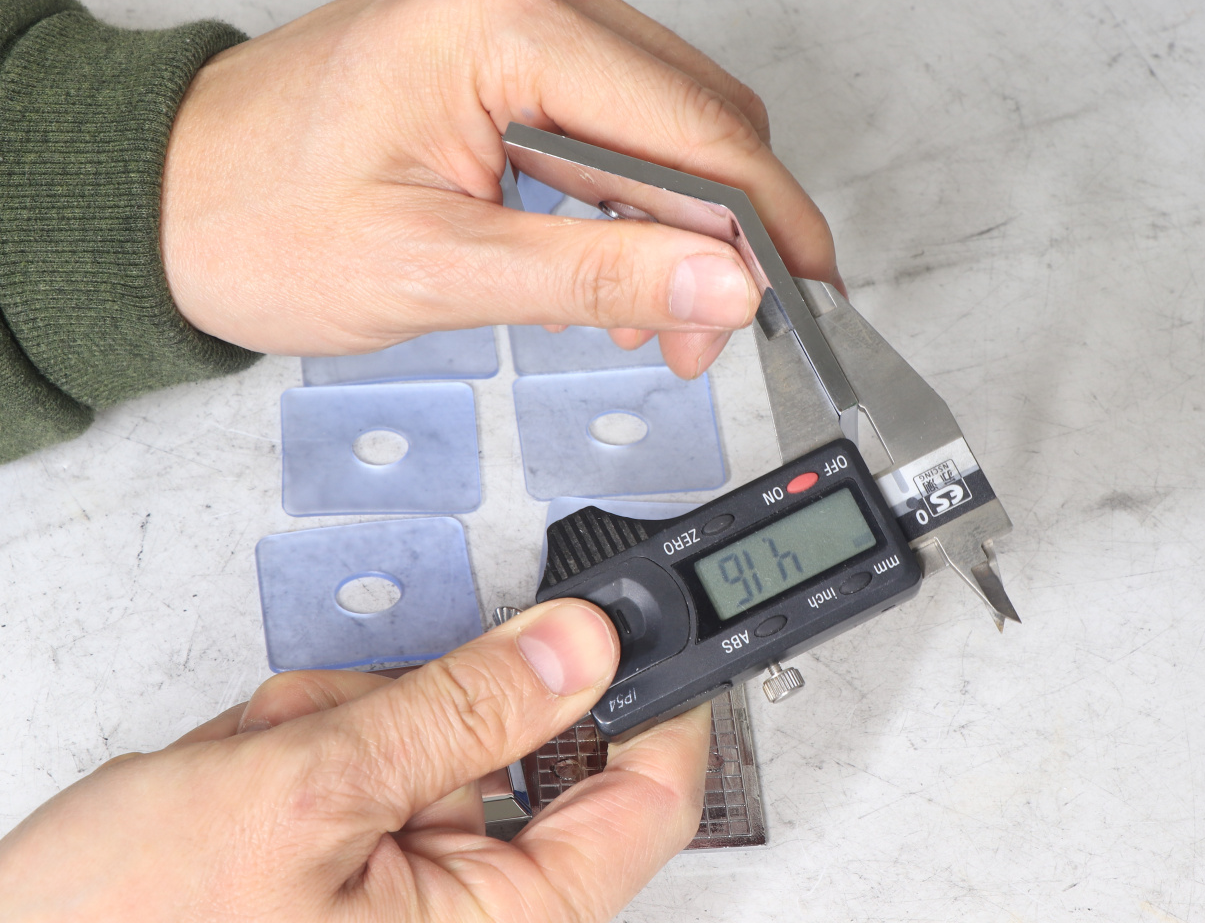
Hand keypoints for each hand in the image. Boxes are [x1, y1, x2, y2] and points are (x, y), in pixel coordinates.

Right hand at [0, 600, 711, 920]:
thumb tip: (583, 647)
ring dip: (342, 724)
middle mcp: (466, 920)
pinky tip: (234, 775)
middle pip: (519, 749)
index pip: (646, 807)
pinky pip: (368, 757)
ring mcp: (401, 891)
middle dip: (422, 709)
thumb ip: (459, 710)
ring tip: (250, 765)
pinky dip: (305, 743)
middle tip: (340, 721)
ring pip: (427, 735)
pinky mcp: (347, 865)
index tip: (641, 622)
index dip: (659, 704)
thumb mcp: (305, 796)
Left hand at [159, 0, 839, 378]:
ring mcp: (520, 7)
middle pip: (697, 114)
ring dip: (686, 224)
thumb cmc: (260, 220)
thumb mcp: (437, 269)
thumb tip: (729, 286)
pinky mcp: (515, 43)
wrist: (171, 197)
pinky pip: (623, 115)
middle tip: (717, 331)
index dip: (767, 221)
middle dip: (727, 234)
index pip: (691, 124)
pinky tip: (617, 265)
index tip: (810, 295)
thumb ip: (597, 274)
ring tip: (658, 318)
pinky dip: (639, 199)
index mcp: (502, 20)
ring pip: (671, 118)